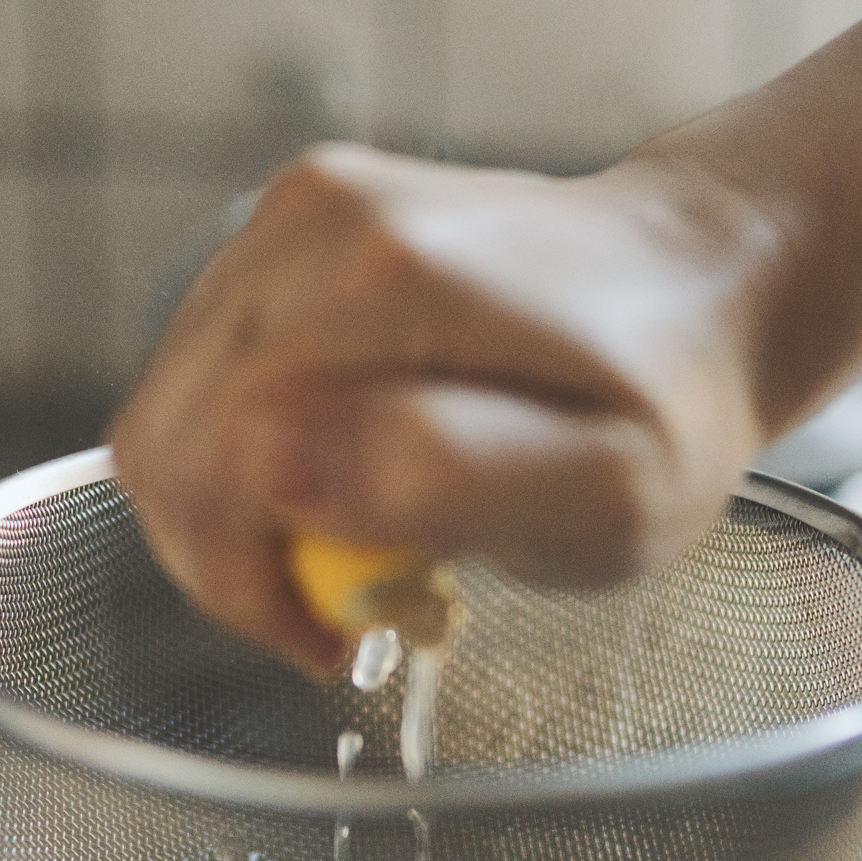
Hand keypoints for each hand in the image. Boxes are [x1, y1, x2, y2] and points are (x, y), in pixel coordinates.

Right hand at [109, 0, 861, 671]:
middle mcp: (314, 224)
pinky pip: (202, 388)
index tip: (340, 639)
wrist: (695, 290)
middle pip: (166, 442)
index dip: (248, 583)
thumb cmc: (661, 412)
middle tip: (343, 614)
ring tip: (358, 551)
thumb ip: (445, 475)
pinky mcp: (279, 240)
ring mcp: (288, 221)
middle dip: (232, 560)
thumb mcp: (604, 489)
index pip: (205, 461)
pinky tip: (342, 485)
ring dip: (238, 519)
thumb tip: (277, 461)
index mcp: (379, 276)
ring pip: (168, 422)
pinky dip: (249, 466)